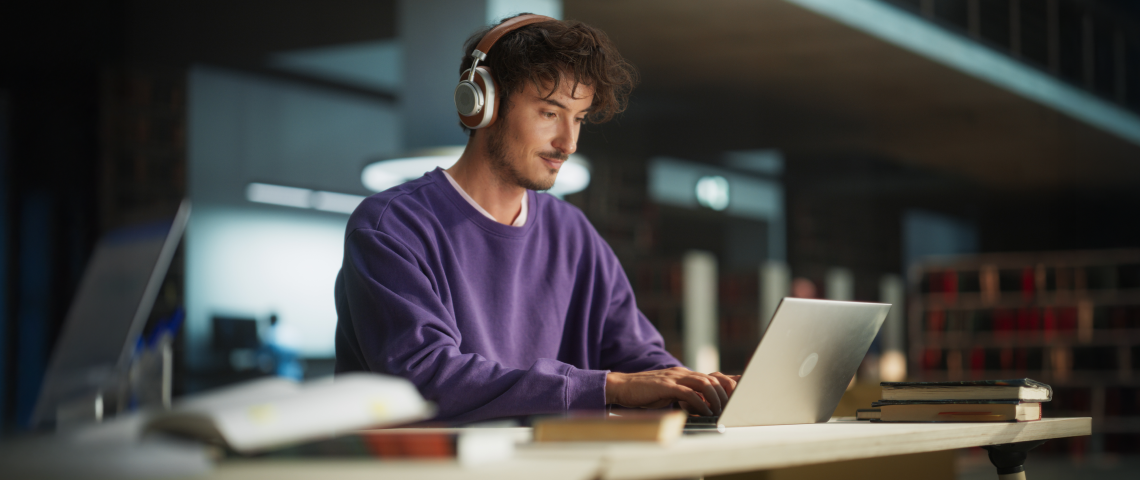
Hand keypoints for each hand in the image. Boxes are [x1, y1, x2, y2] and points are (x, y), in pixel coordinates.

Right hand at [605, 367, 739, 415]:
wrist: (623, 387)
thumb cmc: (645, 393)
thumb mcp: (669, 393)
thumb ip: (685, 396)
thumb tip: (702, 406)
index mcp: (684, 374)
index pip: (711, 375)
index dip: (728, 382)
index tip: (741, 391)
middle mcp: (681, 373)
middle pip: (712, 378)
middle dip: (725, 392)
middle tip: (732, 406)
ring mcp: (674, 377)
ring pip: (703, 383)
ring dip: (715, 398)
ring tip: (720, 410)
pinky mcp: (666, 385)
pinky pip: (688, 393)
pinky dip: (699, 402)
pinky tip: (704, 411)